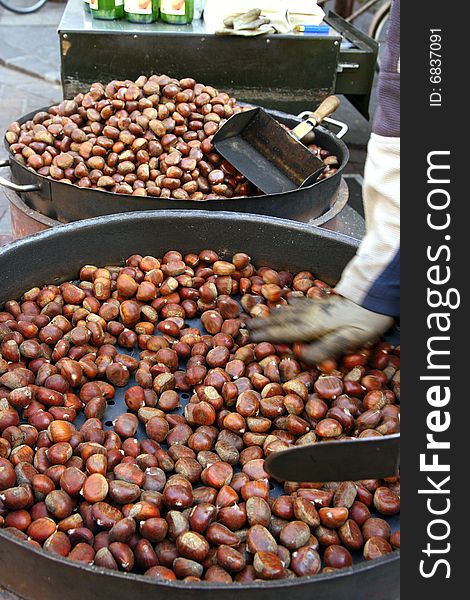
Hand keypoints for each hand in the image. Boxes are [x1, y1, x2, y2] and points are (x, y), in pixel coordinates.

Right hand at [248, 295, 393, 363]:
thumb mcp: (349, 340)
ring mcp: (316, 306)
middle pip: (281, 320)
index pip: (284, 332)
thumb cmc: (366, 322)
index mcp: (313, 326)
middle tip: (244, 326)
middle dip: (262, 323)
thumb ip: (325, 348)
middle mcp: (310, 314)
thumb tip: (300, 356)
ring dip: (271, 315)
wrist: (378, 297)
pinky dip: (286, 305)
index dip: (265, 335)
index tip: (248, 336)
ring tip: (258, 317)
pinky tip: (285, 304)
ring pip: (287, 310)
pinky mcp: (323, 302)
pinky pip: (298, 304)